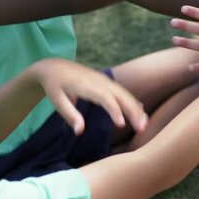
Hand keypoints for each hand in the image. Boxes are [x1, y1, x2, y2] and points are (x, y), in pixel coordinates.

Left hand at [30, 59, 147, 134]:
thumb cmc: (54, 85)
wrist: (55, 66)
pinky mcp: (107, 83)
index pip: (105, 98)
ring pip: (125, 94)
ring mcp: (105, 81)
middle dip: (133, 111)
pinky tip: (141, 113)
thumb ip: (69, 115)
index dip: (115, 110)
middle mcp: (100, 81)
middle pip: (121, 95)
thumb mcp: (56, 100)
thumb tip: (80, 132)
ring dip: (136, 109)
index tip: (122, 125)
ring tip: (144, 125)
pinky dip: (132, 103)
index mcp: (87, 85)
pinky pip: (123, 93)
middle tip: (142, 129)